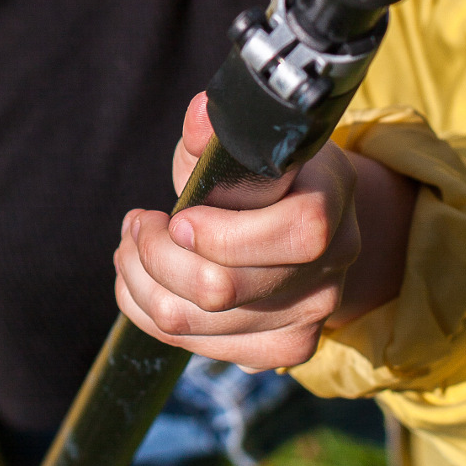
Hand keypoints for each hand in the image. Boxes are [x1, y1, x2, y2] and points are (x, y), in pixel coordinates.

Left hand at [113, 94, 417, 372]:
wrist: (306, 221)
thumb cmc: (263, 173)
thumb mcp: (242, 142)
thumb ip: (214, 133)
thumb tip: (199, 116)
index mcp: (332, 198)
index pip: (296, 233)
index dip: (223, 234)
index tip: (176, 217)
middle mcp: (332, 266)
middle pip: (223, 289)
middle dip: (156, 254)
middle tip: (139, 224)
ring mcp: (311, 316)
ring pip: (195, 323)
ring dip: (141, 281)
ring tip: (133, 245)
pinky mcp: (282, 349)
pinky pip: (194, 346)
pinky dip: (148, 311)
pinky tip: (144, 278)